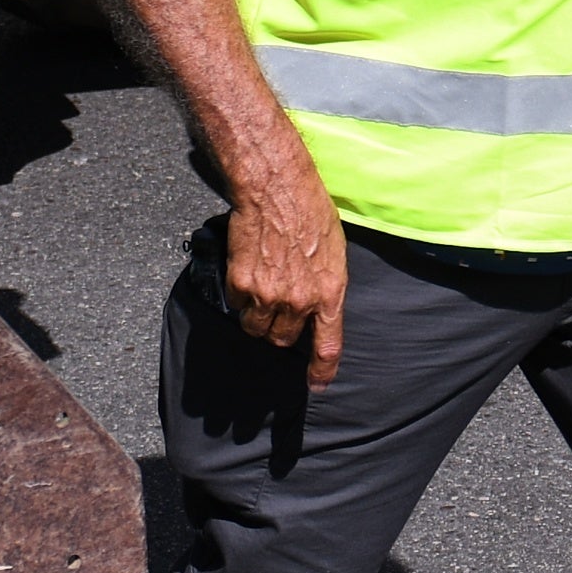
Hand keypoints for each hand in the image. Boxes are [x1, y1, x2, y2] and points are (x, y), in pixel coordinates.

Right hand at [218, 158, 351, 386]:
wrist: (276, 187)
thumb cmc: (311, 210)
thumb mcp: (334, 251)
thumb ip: (325, 284)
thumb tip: (316, 306)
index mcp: (330, 292)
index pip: (328, 344)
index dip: (322, 370)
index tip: (317, 385)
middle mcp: (300, 300)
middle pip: (282, 340)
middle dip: (280, 330)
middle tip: (278, 308)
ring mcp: (268, 294)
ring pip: (256, 327)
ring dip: (257, 317)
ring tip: (261, 289)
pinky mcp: (241, 283)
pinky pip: (237, 304)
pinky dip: (240, 294)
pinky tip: (248, 269)